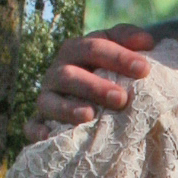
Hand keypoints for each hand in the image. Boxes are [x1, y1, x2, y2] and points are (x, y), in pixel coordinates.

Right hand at [25, 25, 155, 140]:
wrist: (87, 98)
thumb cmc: (108, 72)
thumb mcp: (118, 52)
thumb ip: (129, 41)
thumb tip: (146, 42)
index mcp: (76, 51)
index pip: (93, 47)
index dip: (118, 57)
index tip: (144, 69)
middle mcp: (57, 73)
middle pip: (69, 75)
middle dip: (95, 86)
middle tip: (121, 98)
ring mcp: (47, 98)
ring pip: (49, 101)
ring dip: (68, 108)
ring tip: (90, 115)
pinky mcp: (40, 122)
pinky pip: (32, 127)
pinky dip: (38, 131)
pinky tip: (49, 136)